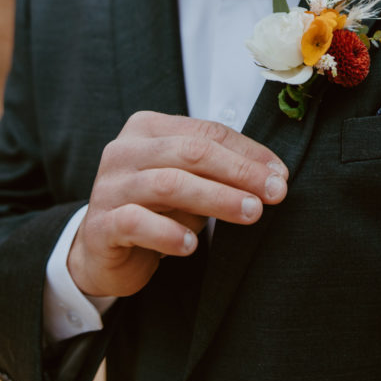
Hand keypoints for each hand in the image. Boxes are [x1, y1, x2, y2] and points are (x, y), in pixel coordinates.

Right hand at [67, 111, 287, 297]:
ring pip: (169, 183)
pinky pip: (138, 222)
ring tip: (250, 213)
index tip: (280, 174)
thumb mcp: (189, 183)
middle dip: (239, 171)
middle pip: (191, 152)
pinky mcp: (101, 224)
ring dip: (216, 198)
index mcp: (148, 128)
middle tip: (273, 193)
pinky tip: (192, 246)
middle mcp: (125, 150)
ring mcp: (110, 185)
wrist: (102, 252)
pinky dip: (169, 233)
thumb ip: (219, 173)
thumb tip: (273, 176)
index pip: (206, 132)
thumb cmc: (154, 210)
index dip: (247, 152)